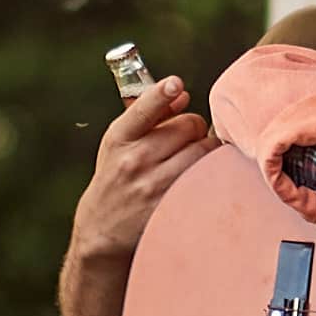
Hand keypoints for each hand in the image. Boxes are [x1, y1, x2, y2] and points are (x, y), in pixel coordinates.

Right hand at [67, 80, 213, 264]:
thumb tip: (182, 95)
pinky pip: (209, 177)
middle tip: (186, 140)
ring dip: (206, 150)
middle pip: (190, 124)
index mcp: (120, 139)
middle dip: (194, 128)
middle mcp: (135, 160)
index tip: (175, 84)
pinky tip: (202, 177)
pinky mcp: (173, 205)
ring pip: (204, 149)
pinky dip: (212, 172)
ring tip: (193, 158)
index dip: (162, 93)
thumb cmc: (115, 179)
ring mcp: (154, 185)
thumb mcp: (119, 144)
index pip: (143, 109)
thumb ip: (149, 116)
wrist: (102, 230)